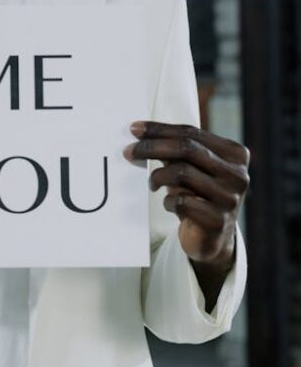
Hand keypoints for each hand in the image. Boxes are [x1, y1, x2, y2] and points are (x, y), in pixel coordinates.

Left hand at [123, 121, 249, 267]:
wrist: (211, 238)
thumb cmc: (197, 193)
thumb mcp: (190, 167)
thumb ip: (174, 149)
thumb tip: (139, 131)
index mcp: (235, 154)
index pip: (192, 133)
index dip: (160, 129)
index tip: (134, 129)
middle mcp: (238, 174)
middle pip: (187, 149)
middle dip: (152, 147)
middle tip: (129, 151)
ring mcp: (231, 199)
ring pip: (182, 173)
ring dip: (158, 176)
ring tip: (152, 183)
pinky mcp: (219, 222)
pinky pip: (182, 202)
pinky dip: (168, 201)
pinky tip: (169, 204)